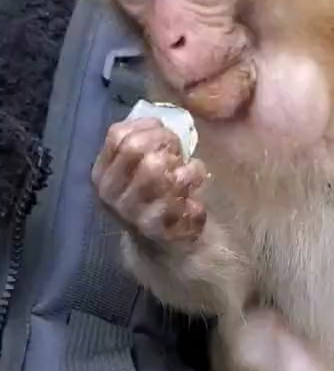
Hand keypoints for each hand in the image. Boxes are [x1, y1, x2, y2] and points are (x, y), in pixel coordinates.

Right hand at [92, 117, 207, 242]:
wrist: (166, 250)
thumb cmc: (155, 199)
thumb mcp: (137, 171)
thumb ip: (140, 143)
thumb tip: (157, 119)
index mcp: (102, 175)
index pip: (118, 135)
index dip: (148, 127)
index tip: (166, 134)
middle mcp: (111, 195)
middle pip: (136, 149)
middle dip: (167, 143)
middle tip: (181, 154)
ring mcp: (132, 213)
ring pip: (159, 170)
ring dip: (185, 168)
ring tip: (191, 175)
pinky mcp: (157, 230)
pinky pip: (181, 196)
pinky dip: (195, 195)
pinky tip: (195, 200)